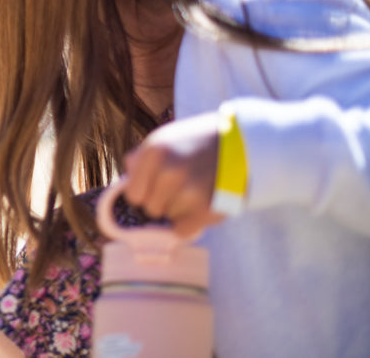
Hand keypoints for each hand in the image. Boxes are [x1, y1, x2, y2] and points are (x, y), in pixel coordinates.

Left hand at [122, 112, 225, 237]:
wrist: (245, 146)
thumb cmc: (199, 143)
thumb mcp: (166, 138)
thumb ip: (141, 159)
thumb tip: (124, 184)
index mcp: (155, 151)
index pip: (133, 194)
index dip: (144, 193)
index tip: (156, 187)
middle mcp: (169, 171)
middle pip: (150, 209)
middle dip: (163, 201)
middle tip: (182, 187)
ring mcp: (190, 191)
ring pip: (169, 219)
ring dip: (180, 210)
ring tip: (197, 191)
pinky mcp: (208, 210)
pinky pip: (183, 231)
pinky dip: (192, 222)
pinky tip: (203, 205)